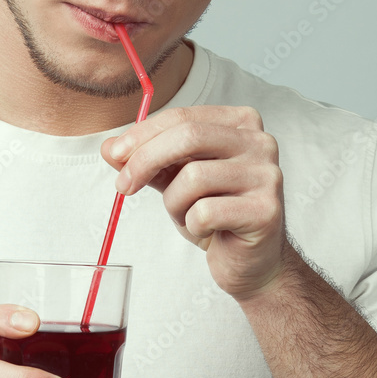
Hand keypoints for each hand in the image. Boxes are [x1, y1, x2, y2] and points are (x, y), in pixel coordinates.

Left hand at [100, 105, 289, 300]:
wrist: (251, 261)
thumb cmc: (216, 215)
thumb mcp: (175, 181)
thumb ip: (146, 160)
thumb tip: (109, 148)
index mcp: (240, 124)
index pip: (183, 117)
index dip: (142, 134)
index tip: (115, 154)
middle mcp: (260, 143)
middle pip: (189, 136)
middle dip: (145, 160)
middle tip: (124, 186)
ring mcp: (267, 175)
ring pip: (193, 177)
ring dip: (174, 203)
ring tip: (186, 215)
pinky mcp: (265, 210)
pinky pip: (205, 212)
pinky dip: (193, 225)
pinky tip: (208, 230)